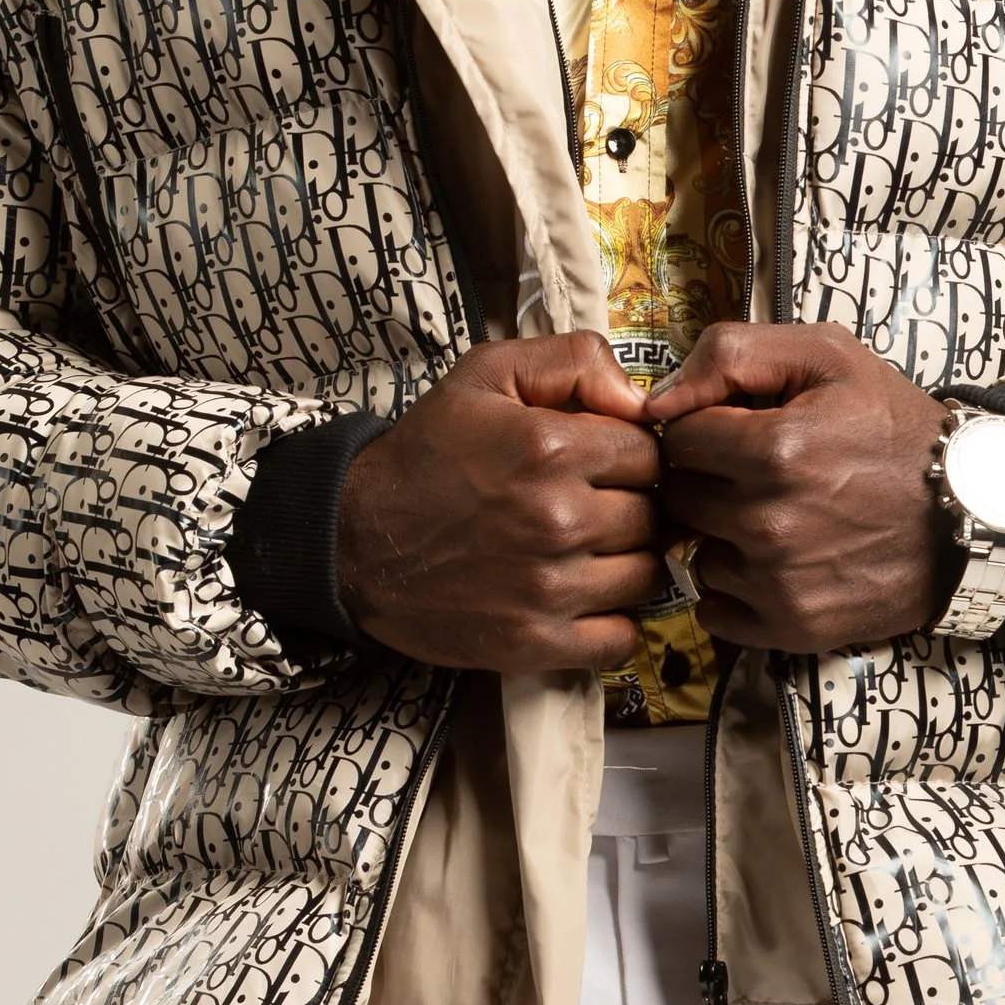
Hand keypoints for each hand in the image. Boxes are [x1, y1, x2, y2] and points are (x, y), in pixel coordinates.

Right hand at [337, 334, 659, 673]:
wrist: (353, 541)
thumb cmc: (425, 455)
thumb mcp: (486, 375)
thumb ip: (573, 361)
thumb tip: (642, 401)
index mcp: (550, 448)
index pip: (650, 456)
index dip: (629, 458)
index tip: (600, 466)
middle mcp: (556, 519)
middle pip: (651, 517)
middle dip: (627, 508)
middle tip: (586, 508)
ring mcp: (547, 588)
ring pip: (644, 576)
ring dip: (622, 564)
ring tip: (581, 552)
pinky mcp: (534, 643)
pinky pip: (620, 639)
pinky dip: (610, 623)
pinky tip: (579, 599)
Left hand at [647, 323, 948, 654]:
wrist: (970, 512)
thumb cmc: (895, 429)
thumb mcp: (828, 356)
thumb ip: (731, 354)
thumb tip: (655, 403)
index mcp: (774, 449)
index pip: (679, 438)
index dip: (708, 429)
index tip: (744, 432)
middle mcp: (770, 522)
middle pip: (681, 499)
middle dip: (711, 482)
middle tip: (763, 475)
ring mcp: (780, 581)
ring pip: (697, 553)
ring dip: (724, 537)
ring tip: (780, 519)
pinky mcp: (792, 626)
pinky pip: (715, 610)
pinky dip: (736, 589)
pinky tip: (778, 563)